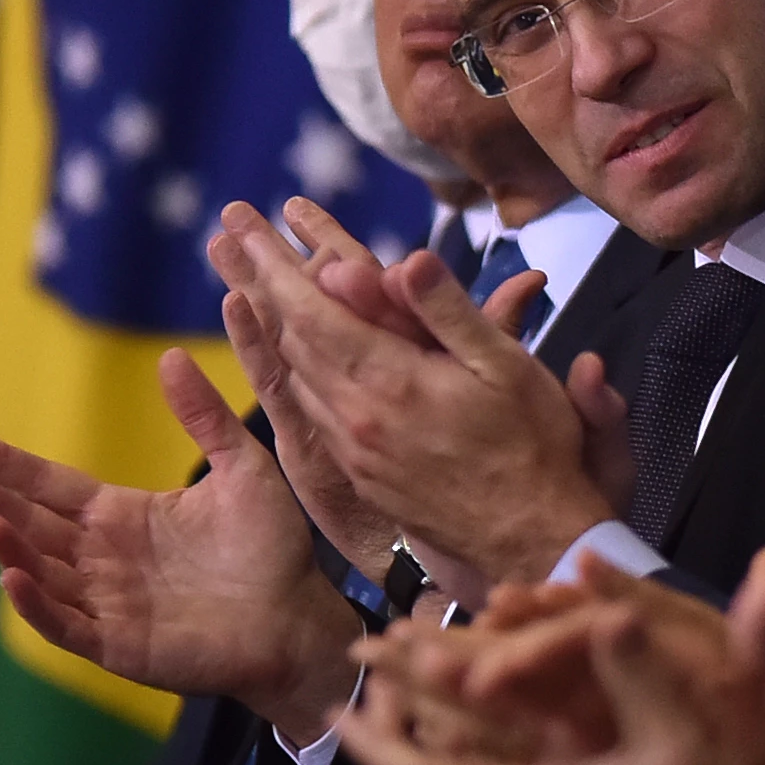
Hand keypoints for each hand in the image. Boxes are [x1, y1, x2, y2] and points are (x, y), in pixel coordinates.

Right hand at [0, 347, 363, 744]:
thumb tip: (170, 357)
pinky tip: (14, 578)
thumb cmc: (274, 547)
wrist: (300, 618)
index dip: (9, 466)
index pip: (52, 487)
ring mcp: (107, 605)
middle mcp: (105, 559)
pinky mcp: (119, 646)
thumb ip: (204, 416)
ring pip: (42, 575)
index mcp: (125, 516)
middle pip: (33, 526)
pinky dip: (36, 606)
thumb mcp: (243, 468)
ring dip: (13, 551)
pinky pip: (65, 626)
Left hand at [209, 201, 614, 585]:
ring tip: (249, 282)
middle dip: (259, 280)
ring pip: (295, 375)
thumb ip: (448, 311)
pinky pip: (311, 410)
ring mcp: (354, 450)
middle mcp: (356, 418)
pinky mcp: (360, 473)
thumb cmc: (531, 445)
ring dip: (269, 323)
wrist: (531, 539)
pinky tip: (296, 354)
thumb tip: (404, 259)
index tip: (246, 225)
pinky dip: (295, 368)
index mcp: (389, 383)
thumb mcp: (504, 365)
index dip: (275, 265)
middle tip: (232, 235)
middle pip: (290, 338)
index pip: (313, 312)